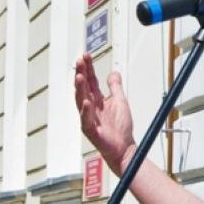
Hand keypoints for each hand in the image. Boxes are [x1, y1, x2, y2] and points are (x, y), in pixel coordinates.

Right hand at [73, 53, 135, 174]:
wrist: (124, 148)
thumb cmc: (120, 128)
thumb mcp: (120, 101)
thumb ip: (115, 87)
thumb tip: (113, 72)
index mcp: (97, 99)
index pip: (90, 80)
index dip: (88, 68)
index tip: (86, 55)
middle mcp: (90, 107)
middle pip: (83, 87)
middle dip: (81, 73)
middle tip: (79, 61)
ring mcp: (88, 118)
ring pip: (81, 101)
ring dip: (80, 88)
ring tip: (79, 76)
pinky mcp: (90, 130)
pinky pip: (86, 119)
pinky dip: (86, 110)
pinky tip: (86, 101)